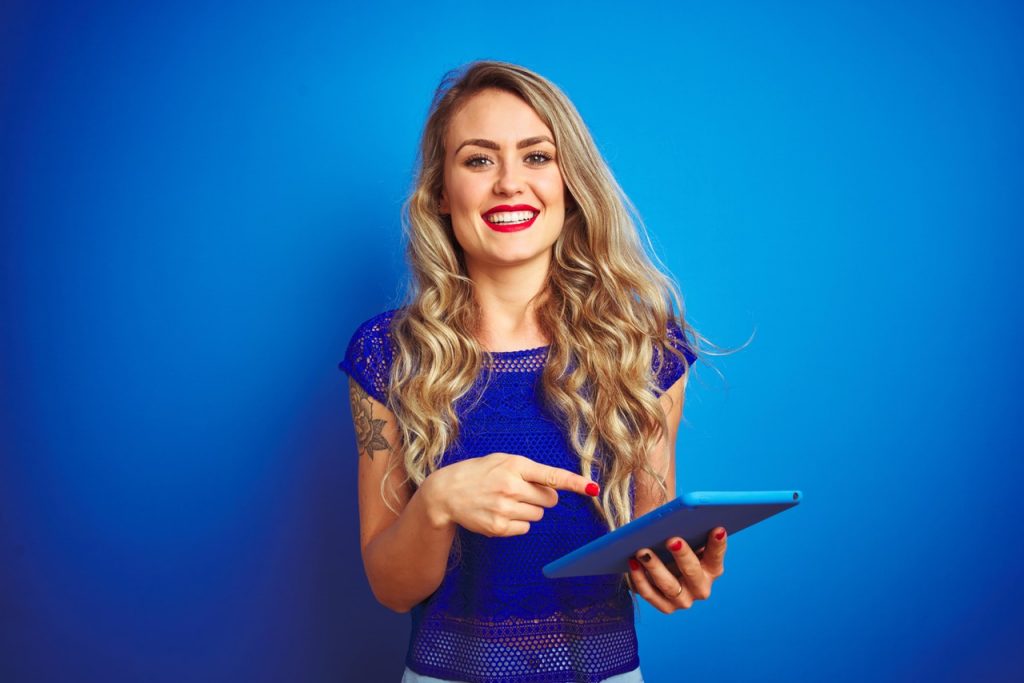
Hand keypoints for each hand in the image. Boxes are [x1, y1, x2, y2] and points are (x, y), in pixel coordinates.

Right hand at [422, 452, 598, 536]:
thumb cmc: (479, 473)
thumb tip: (558, 488)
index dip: (575, 483)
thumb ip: (530, 471)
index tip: (592, 488)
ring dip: (529, 510)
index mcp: (515, 466)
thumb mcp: (502, 461)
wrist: (446, 493)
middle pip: (550, 500)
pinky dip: (518, 523)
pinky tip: (500, 513)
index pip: (552, 476)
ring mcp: (505, 509)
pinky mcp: (499, 528)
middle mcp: (511, 487)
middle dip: (542, 497)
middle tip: (521, 491)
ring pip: (538, 515)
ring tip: (505, 501)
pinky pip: (525, 528)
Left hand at [627, 527, 726, 612]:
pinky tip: (632, 563)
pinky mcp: (664, 606)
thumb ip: (686, 528)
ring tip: (643, 551)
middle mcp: (701, 588)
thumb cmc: (674, 541)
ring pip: (669, 586)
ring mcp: (683, 600)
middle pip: (693, 573)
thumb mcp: (684, 534)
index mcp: (712, 569)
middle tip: (672, 540)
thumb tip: (678, 515)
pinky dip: (639, 578)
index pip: (716, 556)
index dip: (718, 544)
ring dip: (655, 567)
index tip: (717, 529)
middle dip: (683, 556)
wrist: (659, 560)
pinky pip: (649, 593)